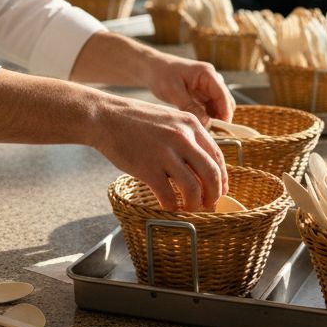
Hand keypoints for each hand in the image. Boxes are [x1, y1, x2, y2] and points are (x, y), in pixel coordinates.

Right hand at [89, 93, 227, 210]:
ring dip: (194, 204)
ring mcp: (165, 153)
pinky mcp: (148, 168)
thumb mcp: (169, 119)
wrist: (105, 117)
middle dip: (213, 195)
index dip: (221, 178)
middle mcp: (182, 137)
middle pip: (211, 174)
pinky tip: (167, 207)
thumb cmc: (134, 120)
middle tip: (208, 204)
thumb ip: (187, 136)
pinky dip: (171, 206)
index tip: (218, 190)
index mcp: (191, 124)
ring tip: (188, 209)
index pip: (217, 156)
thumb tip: (200, 163)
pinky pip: (168, 195)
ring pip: (193, 188)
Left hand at [146, 53, 234, 128]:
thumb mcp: (174, 91)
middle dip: (221, 117)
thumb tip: (207, 123)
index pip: (223, 96)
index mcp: (207, 74)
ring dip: (214, 118)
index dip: (225, 113)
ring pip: (218, 106)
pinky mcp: (202, 93)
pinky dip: (207, 116)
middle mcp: (211, 79)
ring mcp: (207, 87)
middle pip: (224, 102)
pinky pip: (209, 107)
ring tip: (204, 131)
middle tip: (212, 133)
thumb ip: (190, 107)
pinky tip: (200, 125)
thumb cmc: (162, 74)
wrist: (152, 68)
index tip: (222, 130)